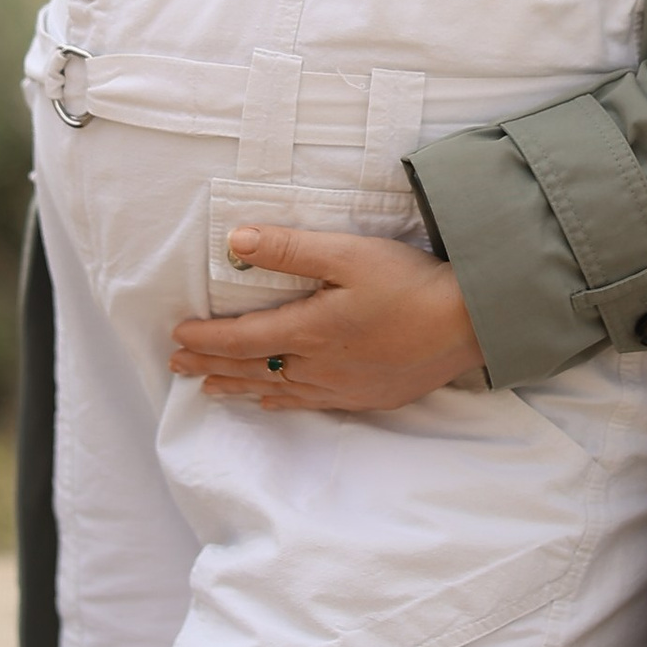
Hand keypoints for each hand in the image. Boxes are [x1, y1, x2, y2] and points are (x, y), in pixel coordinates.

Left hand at [170, 224, 481, 413]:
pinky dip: (280, 402)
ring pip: (277, 391)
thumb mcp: (348, 254)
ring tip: (210, 389)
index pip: (242, 339)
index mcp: (309, 331)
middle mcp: (319, 367)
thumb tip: (237, 242)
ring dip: (239, 387)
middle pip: (253, 369)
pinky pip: (309, 404)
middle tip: (178, 366)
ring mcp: (343, 387)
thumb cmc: (410, 284)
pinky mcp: (366, 397)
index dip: (207, 339)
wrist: (468, 324)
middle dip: (211, 366)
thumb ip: (290, 249)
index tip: (178, 336)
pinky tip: (273, 402)